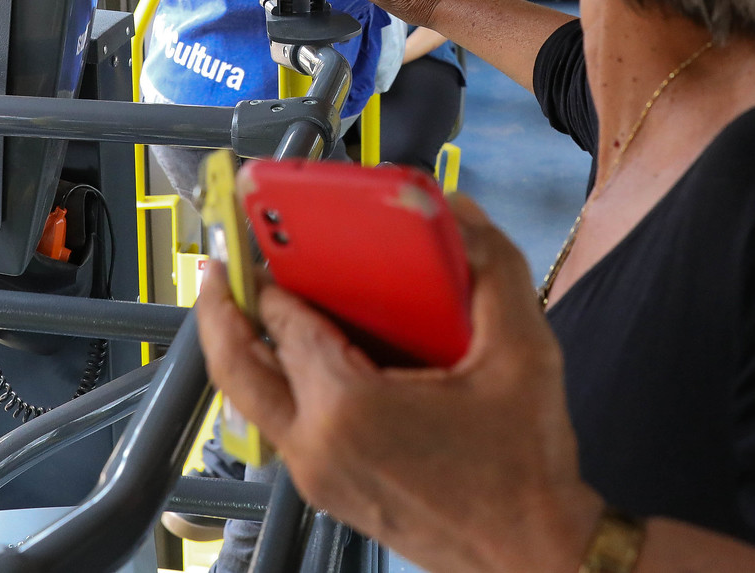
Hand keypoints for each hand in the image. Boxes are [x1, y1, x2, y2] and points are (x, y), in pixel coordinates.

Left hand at [196, 197, 602, 572]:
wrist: (534, 554)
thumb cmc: (525, 468)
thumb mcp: (523, 351)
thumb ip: (492, 269)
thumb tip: (462, 216)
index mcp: (349, 408)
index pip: (286, 321)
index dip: (273, 272)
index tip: (267, 231)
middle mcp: (316, 446)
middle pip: (237, 367)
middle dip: (221, 310)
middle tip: (221, 265)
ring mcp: (316, 476)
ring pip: (251, 401)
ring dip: (244, 349)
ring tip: (252, 304)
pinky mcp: (327, 491)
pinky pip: (280, 425)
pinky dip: (275, 383)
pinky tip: (302, 355)